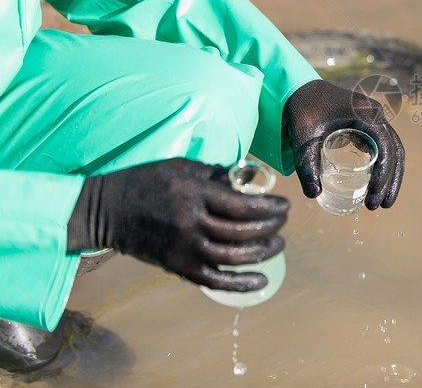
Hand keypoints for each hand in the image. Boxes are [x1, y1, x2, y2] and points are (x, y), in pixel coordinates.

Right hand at [67, 158, 287, 291]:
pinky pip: (214, 280)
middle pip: (243, 231)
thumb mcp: (181, 166)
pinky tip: (262, 280)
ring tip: (278, 244)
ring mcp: (184, 248)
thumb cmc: (147, 182)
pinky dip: (240, 284)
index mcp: (195, 195)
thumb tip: (247, 180)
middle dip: (271, 228)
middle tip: (283, 222)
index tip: (285, 205)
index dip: (270, 207)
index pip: (243, 205)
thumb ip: (215, 174)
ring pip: (233, 257)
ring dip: (263, 253)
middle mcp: (191, 223)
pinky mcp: (177, 266)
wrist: (107, 211)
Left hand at [283, 79, 404, 208]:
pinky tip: (375, 186)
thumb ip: (306, 165)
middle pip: (395, 150)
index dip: (384, 172)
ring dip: (391, 176)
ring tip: (382, 203)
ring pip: (393, 149)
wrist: (297, 86)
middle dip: (391, 180)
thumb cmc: (301, 108)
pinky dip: (383, 166)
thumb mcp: (302, 137)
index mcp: (365, 113)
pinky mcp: (367, 124)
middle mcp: (375, 114)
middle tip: (379, 206)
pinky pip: (383, 146)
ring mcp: (373, 118)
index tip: (373, 194)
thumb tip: (313, 195)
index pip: (386, 145)